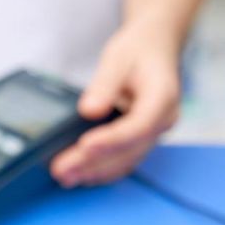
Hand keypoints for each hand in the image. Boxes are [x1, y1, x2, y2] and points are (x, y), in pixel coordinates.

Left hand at [50, 16, 181, 186]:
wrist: (155, 48)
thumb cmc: (138, 50)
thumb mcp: (118, 58)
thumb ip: (104, 84)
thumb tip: (89, 110)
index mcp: (163, 97)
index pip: (139, 125)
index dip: (111, 140)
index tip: (84, 146)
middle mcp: (163, 120)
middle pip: (128, 149)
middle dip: (93, 162)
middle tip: (61, 169)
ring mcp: (153, 133)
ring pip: (126, 161)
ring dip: (95, 172)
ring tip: (64, 176)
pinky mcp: (142, 140)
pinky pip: (124, 160)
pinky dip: (102, 170)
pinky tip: (80, 174)